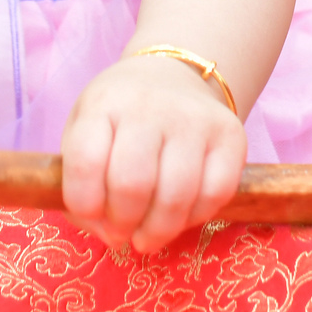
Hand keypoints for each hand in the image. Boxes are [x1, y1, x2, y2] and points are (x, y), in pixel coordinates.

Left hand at [59, 52, 244, 253]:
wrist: (170, 76)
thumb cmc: (118, 117)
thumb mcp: (82, 134)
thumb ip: (80, 186)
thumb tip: (111, 235)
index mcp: (102, 103)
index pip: (85, 163)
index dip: (84, 205)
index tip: (93, 215)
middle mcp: (148, 104)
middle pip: (132, 185)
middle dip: (123, 224)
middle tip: (122, 232)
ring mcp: (194, 117)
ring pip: (176, 197)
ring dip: (158, 231)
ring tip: (148, 235)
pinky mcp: (231, 133)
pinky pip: (216, 194)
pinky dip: (195, 218)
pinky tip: (180, 215)